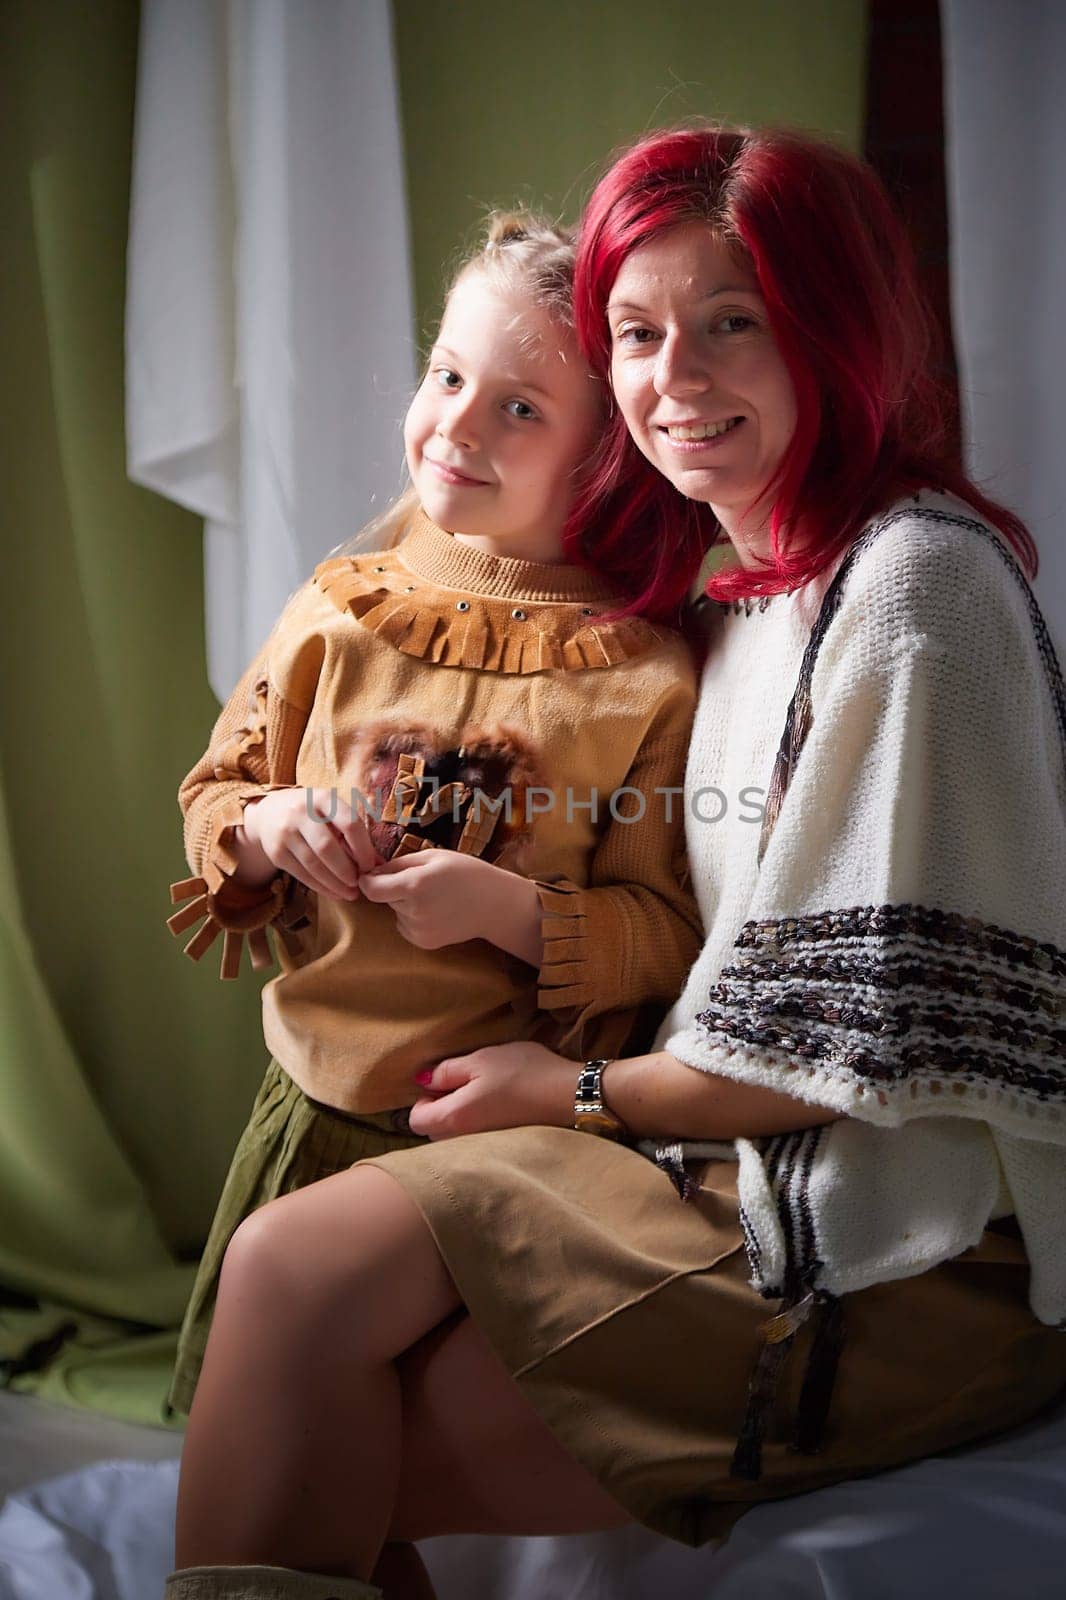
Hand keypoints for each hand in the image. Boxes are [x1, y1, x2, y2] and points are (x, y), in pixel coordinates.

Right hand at [235, 787, 381, 899]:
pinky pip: (302, 874)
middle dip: (347, 870)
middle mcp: (301, 812)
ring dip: (335, 884)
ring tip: (350, 894)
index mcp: (323, 798)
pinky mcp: (276, 852)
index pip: (349, 823)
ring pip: (313, 865)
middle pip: (328, 847)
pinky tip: (334, 893)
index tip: (370, 866)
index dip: (363, 849)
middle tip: (360, 884)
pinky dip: (321, 887)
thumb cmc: (314, 814)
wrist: (269, 812)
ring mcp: (285, 832)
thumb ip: (355, 836)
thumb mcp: (332, 813)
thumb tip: (380, 865)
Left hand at [360, 851, 535, 953]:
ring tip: (433, 896)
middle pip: (385, 898)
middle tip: (421, 881)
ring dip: (405, 903)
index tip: (373, 875)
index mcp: (415, 885)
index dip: (368, 881)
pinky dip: (412, 918)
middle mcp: (415, 911)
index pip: (371, 889)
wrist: (494, 904)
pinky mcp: (425, 942)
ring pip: (395, 912)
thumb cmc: (466, 872)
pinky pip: (405, 926)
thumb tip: (370, 872)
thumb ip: (398, 864)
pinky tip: (435, 910)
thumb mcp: (433, 857)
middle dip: (394, 888)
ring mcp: (420, 930)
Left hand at [408, 1042, 576, 1139]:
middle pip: (434, 1131)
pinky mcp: (502, 1147)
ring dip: (461, 1117)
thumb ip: (447, 1071)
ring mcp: (484, 1148)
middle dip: (441, 1110)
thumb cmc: (524, 1073)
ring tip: (486, 1095)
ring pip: (456, 1137)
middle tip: (466, 1085)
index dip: (424, 1099)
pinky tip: (502, 1106)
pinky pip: (477, 1140)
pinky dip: (481, 1125)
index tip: (445, 1083)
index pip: (416, 1120)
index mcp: (454, 1118)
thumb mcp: (481, 1060)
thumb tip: (422, 1081)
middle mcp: (464, 1141)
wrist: (569, 1095)